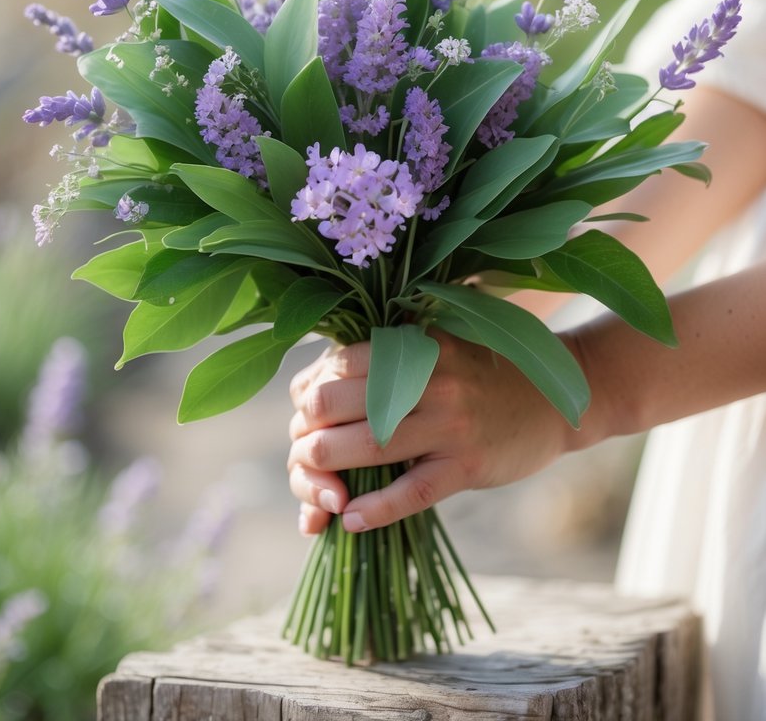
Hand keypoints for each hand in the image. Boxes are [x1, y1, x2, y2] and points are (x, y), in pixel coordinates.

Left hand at [288, 327, 574, 534]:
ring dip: (324, 467)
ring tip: (313, 481)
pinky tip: (351, 519)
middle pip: (338, 404)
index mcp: (414, 341)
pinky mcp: (468, 465)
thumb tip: (313, 382)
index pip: (335, 364)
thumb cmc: (483, 371)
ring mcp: (450, 422)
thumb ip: (385, 355)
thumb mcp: (437, 345)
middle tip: (303, 446)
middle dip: (307, 430)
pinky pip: (410, 492)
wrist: (556, 397)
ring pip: (365, 445)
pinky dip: (374, 509)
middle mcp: (429, 377)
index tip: (304, 410)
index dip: (308, 391)